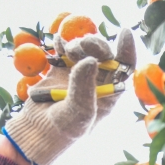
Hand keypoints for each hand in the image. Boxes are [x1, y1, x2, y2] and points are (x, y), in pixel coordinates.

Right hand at [2, 29, 135, 164]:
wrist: (36, 132)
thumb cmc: (63, 129)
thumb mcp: (77, 113)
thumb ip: (83, 87)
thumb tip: (91, 60)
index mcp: (110, 93)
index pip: (125, 68)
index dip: (127, 49)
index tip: (124, 32)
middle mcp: (97, 80)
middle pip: (105, 54)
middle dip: (96, 44)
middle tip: (83, 44)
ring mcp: (78, 73)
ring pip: (85, 48)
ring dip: (78, 43)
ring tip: (67, 50)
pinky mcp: (60, 68)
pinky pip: (64, 49)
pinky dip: (61, 42)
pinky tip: (57, 41)